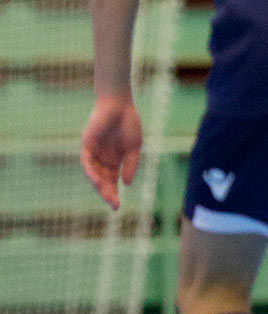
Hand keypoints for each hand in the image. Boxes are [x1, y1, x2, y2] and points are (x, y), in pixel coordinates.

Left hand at [80, 94, 142, 209]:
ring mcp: (94, 153)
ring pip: (93, 174)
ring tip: (107, 195)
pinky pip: (86, 162)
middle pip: (102, 181)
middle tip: (114, 205)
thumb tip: (126, 184)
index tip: (118, 207)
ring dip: (99, 186)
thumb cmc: (128, 123)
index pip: (112, 182)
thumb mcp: (134, 148)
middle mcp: (102, 159)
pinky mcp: (87, 145)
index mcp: (114, 161)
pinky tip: (97, 180)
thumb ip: (130, 165)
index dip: (114, 194)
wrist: (120, 105)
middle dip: (107, 193)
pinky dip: (91, 172)